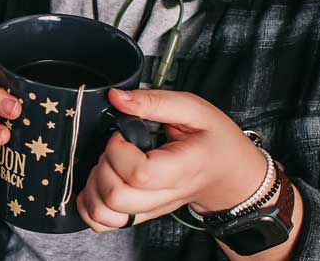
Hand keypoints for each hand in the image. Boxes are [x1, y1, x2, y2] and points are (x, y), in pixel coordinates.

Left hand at [77, 88, 267, 231]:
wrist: (229, 176)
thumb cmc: (214, 142)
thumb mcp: (194, 109)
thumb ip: (154, 102)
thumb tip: (117, 98)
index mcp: (181, 169)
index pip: (139, 174)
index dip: (119, 150)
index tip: (123, 134)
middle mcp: (164, 196)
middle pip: (116, 197)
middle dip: (104, 165)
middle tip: (116, 148)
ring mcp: (150, 210)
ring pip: (105, 214)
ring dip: (94, 186)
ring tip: (109, 164)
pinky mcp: (139, 215)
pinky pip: (103, 223)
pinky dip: (90, 204)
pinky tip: (99, 182)